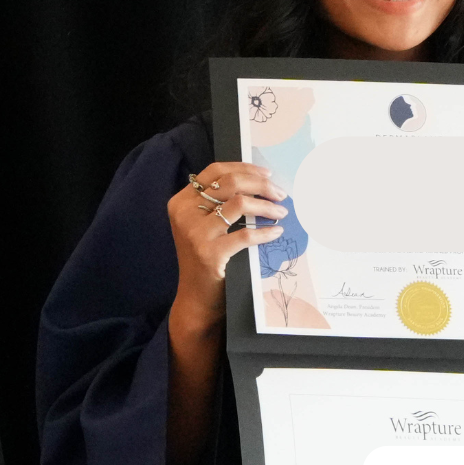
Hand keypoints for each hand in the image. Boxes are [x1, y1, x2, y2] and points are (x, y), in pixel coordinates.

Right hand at [166, 161, 288, 330]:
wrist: (196, 297)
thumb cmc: (205, 257)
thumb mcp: (202, 224)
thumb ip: (218, 202)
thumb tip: (258, 180)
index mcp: (181, 201)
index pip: (215, 171)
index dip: (244, 168)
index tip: (267, 173)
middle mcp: (185, 213)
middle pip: (230, 183)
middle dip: (262, 185)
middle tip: (280, 194)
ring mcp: (195, 233)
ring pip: (240, 203)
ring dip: (267, 206)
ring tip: (281, 212)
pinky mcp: (209, 254)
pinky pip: (246, 235)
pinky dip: (265, 232)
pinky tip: (276, 232)